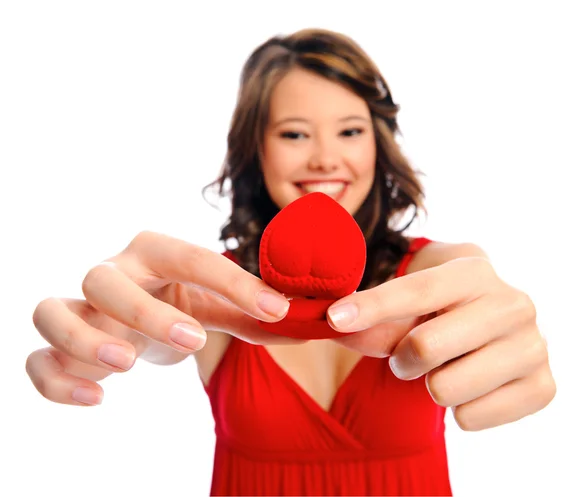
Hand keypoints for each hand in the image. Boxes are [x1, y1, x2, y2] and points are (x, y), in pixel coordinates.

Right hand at [26, 231, 294, 405]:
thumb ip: (253, 311)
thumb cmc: (181, 305)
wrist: (136, 319)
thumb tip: (300, 321)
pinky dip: (56, 380)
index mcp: (155, 254)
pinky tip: (96, 397)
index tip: (275, 311)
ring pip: (53, 312)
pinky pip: (37, 360)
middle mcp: (112, 273)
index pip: (191, 258)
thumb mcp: (218, 305)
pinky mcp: (60, 346)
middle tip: (193, 339)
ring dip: (86, 339)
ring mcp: (80, 308)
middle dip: (146, 311)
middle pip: (106, 279)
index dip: (235, 282)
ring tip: (130, 364)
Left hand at [326, 254, 555, 430]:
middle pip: (425, 346)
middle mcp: (513, 303)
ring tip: (444, 368)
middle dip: (402, 358)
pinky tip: (470, 385)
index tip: (334, 319)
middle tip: (410, 355)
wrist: (489, 326)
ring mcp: (533, 345)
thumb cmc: (439, 311)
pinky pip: (469, 418)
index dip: (370, 306)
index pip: (414, 290)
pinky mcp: (543, 387)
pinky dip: (457, 409)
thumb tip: (335, 324)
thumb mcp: (405, 304)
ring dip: (429, 384)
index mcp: (474, 270)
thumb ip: (370, 317)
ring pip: (444, 389)